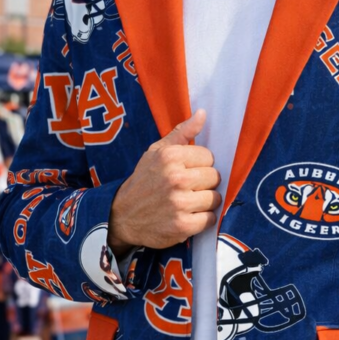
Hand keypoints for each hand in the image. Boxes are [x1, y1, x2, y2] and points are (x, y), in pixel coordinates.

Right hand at [107, 110, 221, 254]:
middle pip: (214, 177)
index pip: (209, 156)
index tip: (187, 170)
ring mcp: (179, 203)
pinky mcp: (182, 225)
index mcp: (170, 156)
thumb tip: (203, 114)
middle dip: (204, 183)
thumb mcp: (157, 152)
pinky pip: (210, 219)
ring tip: (187, 202)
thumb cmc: (144, 180)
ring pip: (215, 198)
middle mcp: (175, 178)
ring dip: (205, 202)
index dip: (200, 164)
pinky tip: (187, 216)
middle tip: (187, 188)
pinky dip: (202, 220)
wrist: (123, 216)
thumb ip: (182, 132)